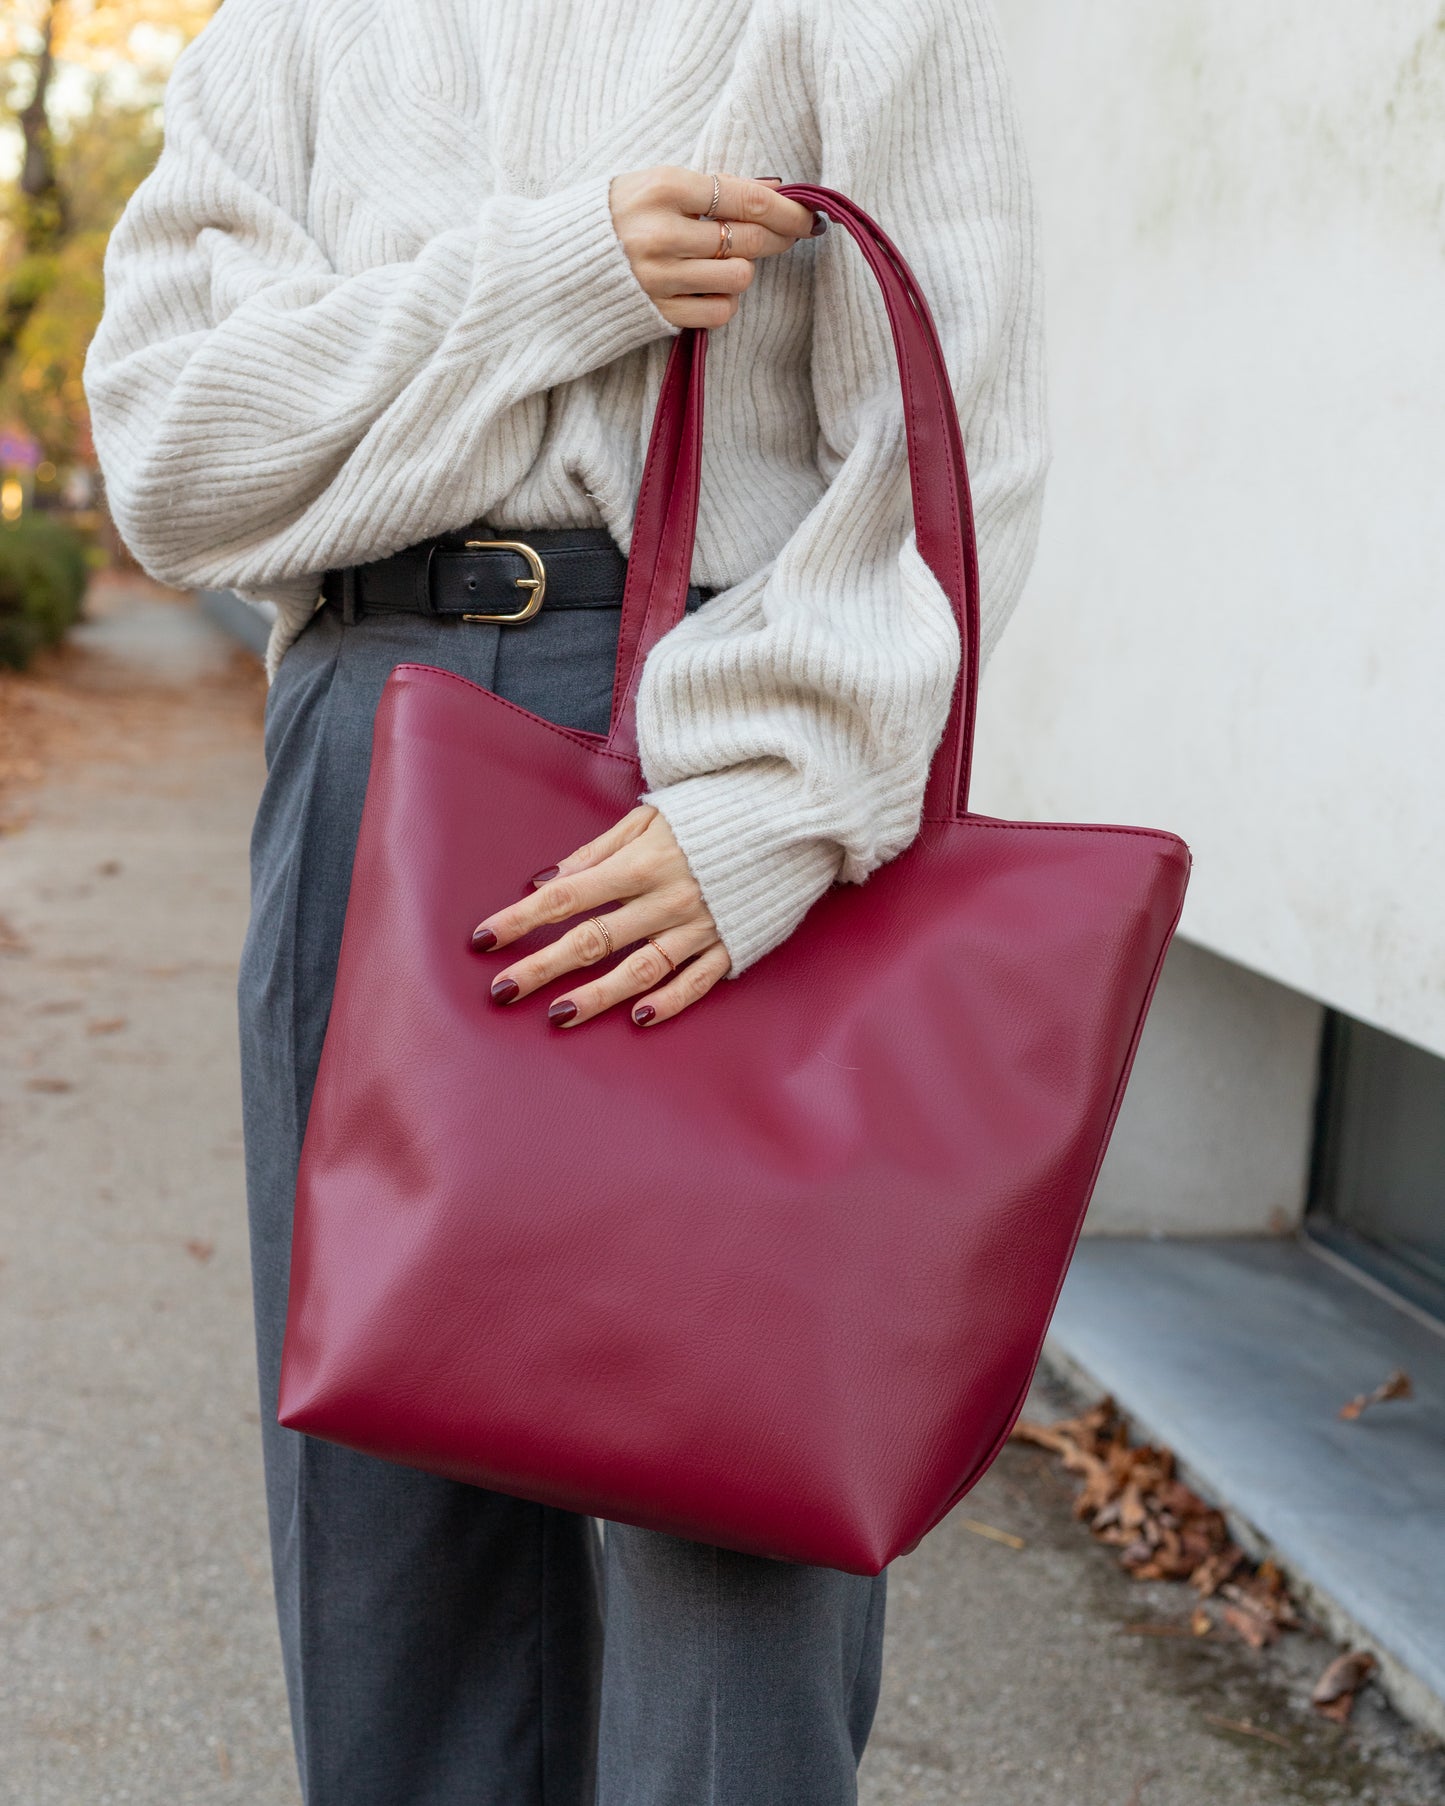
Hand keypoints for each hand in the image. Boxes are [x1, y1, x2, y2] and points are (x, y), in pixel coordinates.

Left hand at [470, 805, 728, 1026]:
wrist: (791, 816)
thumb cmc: (713, 812)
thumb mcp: (651, 817)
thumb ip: (599, 851)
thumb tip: (548, 882)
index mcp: (642, 862)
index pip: (566, 897)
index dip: (521, 919)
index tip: (484, 939)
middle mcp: (667, 899)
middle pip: (594, 939)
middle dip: (543, 966)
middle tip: (501, 992)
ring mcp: (700, 926)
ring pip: (640, 969)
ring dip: (596, 996)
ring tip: (558, 1017)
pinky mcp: (731, 944)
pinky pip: (696, 980)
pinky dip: (669, 1001)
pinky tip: (639, 1018)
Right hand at [609, 166, 821, 329]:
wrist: (552, 264)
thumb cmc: (613, 218)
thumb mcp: (654, 185)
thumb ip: (708, 188)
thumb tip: (771, 191)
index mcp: (663, 188)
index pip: (747, 198)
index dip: (787, 209)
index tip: (807, 214)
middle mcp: (662, 233)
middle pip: (750, 238)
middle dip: (778, 237)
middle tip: (787, 236)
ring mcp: (659, 277)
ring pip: (740, 277)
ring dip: (742, 270)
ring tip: (725, 261)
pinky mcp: (657, 312)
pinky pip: (720, 312)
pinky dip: (723, 301)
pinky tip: (708, 288)